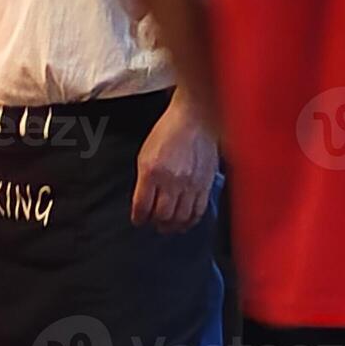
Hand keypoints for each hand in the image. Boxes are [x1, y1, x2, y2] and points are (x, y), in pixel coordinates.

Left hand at [131, 93, 218, 233]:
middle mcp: (171, 180)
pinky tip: (185, 221)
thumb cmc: (168, 131)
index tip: (138, 220)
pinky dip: (190, 220)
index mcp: (151, 171)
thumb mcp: (146, 154)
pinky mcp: (205, 184)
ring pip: (180, 217)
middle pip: (162, 216)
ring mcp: (190, 184)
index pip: (142, 206)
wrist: (195, 118)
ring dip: (173, 226)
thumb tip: (144, 201)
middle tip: (154, 224)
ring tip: (169, 226)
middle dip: (155, 223)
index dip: (139, 218)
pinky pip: (198, 210)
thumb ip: (144, 179)